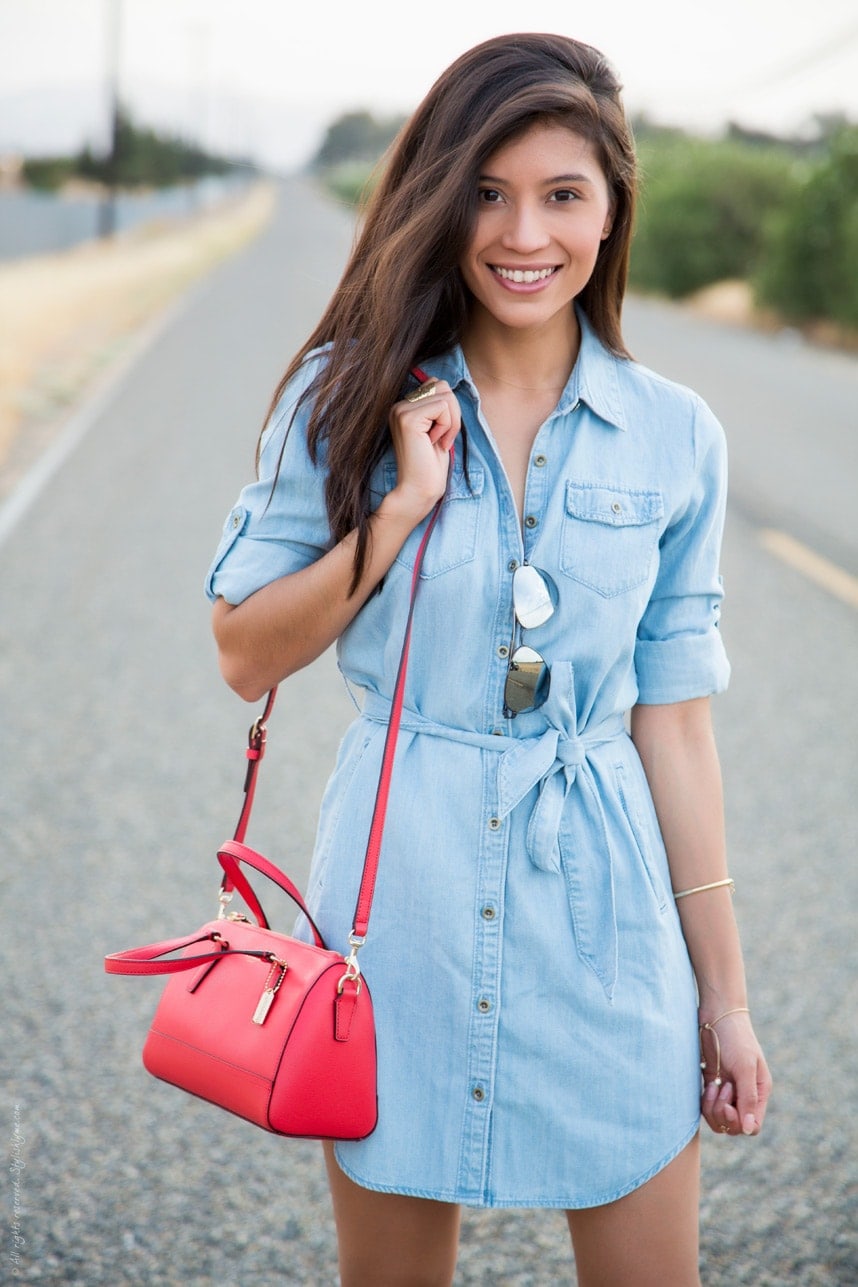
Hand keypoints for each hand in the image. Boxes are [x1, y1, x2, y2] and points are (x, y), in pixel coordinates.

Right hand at [384, 377, 460, 521]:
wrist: (419, 489)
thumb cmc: (431, 465)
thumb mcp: (437, 428)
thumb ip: (437, 406)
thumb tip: (445, 385)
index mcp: (403, 407)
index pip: (436, 385)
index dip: (448, 410)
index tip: (441, 435)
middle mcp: (398, 405)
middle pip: (442, 386)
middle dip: (452, 413)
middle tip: (443, 438)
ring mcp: (400, 411)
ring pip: (445, 394)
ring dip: (451, 420)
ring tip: (439, 441)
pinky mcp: (408, 419)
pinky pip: (443, 406)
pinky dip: (447, 426)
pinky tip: (435, 442)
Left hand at [699, 1009, 771, 1136]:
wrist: (717, 1014)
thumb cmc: (735, 1038)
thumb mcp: (745, 1067)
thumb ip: (748, 1099)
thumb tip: (750, 1130)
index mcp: (759, 1092)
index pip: (752, 1125)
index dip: (738, 1122)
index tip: (728, 1104)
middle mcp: (745, 1094)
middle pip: (734, 1126)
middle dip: (723, 1113)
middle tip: (721, 1087)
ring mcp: (727, 1090)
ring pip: (719, 1119)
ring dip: (713, 1108)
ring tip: (714, 1085)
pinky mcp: (712, 1083)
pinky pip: (708, 1107)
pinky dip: (705, 1101)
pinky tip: (707, 1084)